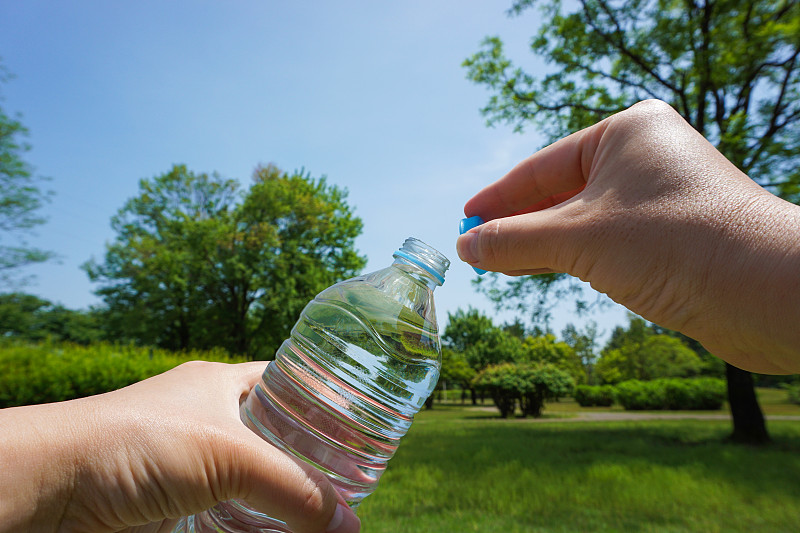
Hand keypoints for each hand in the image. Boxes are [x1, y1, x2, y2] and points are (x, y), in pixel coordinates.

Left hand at [0, 361, 359, 532]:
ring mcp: (194, 469)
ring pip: (257, 487)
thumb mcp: (227, 455)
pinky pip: (233, 522)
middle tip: (355, 484)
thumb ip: (293, 489)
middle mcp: (212, 423)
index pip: (288, 384)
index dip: (323, 400)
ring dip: (289, 507)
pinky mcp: (179, 511)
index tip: (360, 424)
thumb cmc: (135, 442)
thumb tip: (351, 525)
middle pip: (278, 441)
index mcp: (225, 386)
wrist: (54, 491)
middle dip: (313, 465)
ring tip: (331, 523)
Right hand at [457, 99, 799, 373]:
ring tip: (497, 263)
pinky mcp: (671, 236)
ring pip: (581, 221)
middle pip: (559, 193)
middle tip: (474, 247)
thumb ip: (513, 241)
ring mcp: (659, 197)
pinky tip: (539, 270)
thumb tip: (465, 247)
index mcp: (626, 133)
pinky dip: (570, 256)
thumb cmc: (675, 244)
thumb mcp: (578, 239)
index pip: (542, 167)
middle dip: (516, 223)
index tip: (463, 219)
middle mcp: (645, 158)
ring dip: (539, 244)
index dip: (498, 197)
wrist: (766, 292)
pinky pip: (604, 241)